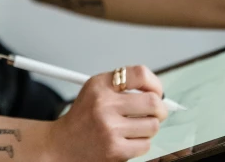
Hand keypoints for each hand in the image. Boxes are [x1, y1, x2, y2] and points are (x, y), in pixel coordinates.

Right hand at [45, 65, 167, 161]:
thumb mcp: (95, 89)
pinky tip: (127, 139)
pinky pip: (145, 145)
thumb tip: (157, 92)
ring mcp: (110, 128)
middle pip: (153, 102)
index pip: (140, 74)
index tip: (157, 91)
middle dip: (160, 109)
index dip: (155, 83)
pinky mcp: (116, 150)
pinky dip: (141, 143)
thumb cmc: (83, 117)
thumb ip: (122, 85)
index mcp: (101, 85)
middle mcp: (104, 104)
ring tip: (135, 127)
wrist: (63, 144)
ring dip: (149, 127)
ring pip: (152, 125)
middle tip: (157, 112)